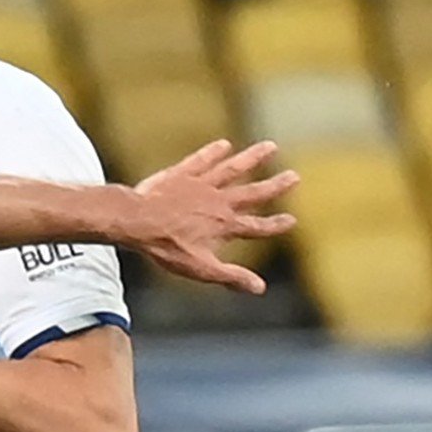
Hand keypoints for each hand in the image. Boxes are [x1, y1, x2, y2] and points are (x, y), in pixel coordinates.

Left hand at [128, 139, 297, 294]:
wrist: (137, 221)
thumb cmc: (167, 247)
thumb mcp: (201, 268)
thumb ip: (231, 276)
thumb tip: (260, 288)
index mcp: (225, 226)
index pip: (258, 226)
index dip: (275, 225)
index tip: (292, 219)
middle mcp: (219, 202)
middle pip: (253, 193)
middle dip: (274, 186)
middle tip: (294, 176)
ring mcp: (201, 185)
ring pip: (233, 169)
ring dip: (252, 158)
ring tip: (270, 146)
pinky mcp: (182, 174)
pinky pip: (202, 160)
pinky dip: (213, 152)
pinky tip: (224, 144)